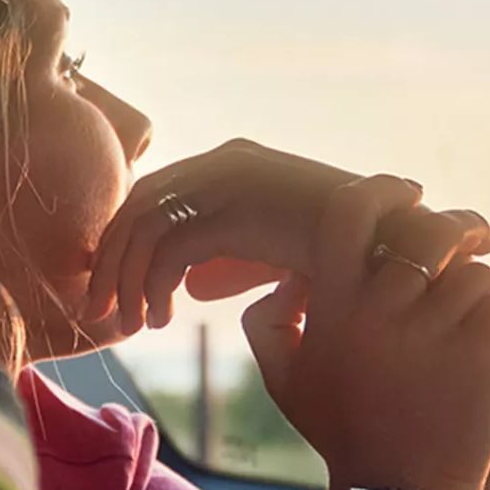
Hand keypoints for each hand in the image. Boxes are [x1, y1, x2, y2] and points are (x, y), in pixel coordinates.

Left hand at [84, 139, 360, 333]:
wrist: (390, 246)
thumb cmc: (342, 255)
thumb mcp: (276, 246)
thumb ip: (231, 255)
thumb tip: (191, 284)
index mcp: (233, 162)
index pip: (156, 192)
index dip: (126, 239)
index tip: (115, 283)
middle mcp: (223, 163)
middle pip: (139, 206)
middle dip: (111, 262)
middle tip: (99, 311)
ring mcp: (228, 183)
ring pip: (145, 228)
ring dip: (126, 281)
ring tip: (130, 327)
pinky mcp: (234, 212)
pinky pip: (169, 251)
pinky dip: (154, 288)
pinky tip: (161, 320)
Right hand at [241, 176, 489, 489]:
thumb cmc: (342, 433)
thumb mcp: (285, 381)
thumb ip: (268, 323)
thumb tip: (292, 279)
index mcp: (333, 306)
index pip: (350, 212)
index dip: (383, 190)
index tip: (407, 193)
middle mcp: (378, 309)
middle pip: (427, 230)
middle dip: (458, 228)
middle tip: (475, 238)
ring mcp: (429, 331)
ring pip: (473, 269)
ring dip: (480, 287)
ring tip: (476, 318)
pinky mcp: (476, 356)